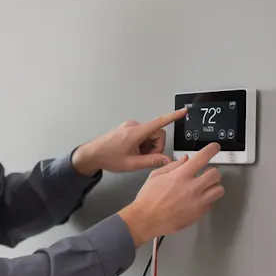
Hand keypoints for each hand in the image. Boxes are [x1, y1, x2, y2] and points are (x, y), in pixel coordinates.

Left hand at [71, 108, 188, 175]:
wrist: (92, 154)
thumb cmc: (108, 158)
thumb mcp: (132, 164)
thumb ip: (152, 161)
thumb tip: (166, 160)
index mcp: (136, 133)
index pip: (159, 123)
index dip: (173, 117)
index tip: (183, 112)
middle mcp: (134, 126)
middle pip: (157, 133)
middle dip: (155, 147)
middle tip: (145, 158)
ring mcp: (130, 126)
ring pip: (150, 135)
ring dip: (147, 146)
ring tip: (136, 156)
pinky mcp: (128, 128)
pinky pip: (143, 135)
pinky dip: (142, 144)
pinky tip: (132, 152)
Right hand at [117, 142, 224, 245]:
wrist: (146, 220)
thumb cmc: (148, 200)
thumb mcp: (155, 176)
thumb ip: (172, 166)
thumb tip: (185, 160)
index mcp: (181, 176)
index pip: (202, 157)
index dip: (212, 149)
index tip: (214, 148)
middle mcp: (192, 188)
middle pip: (216, 174)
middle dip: (213, 172)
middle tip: (207, 173)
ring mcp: (197, 202)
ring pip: (219, 190)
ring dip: (214, 186)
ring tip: (206, 187)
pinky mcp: (198, 214)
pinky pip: (211, 204)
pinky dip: (207, 201)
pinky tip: (199, 200)